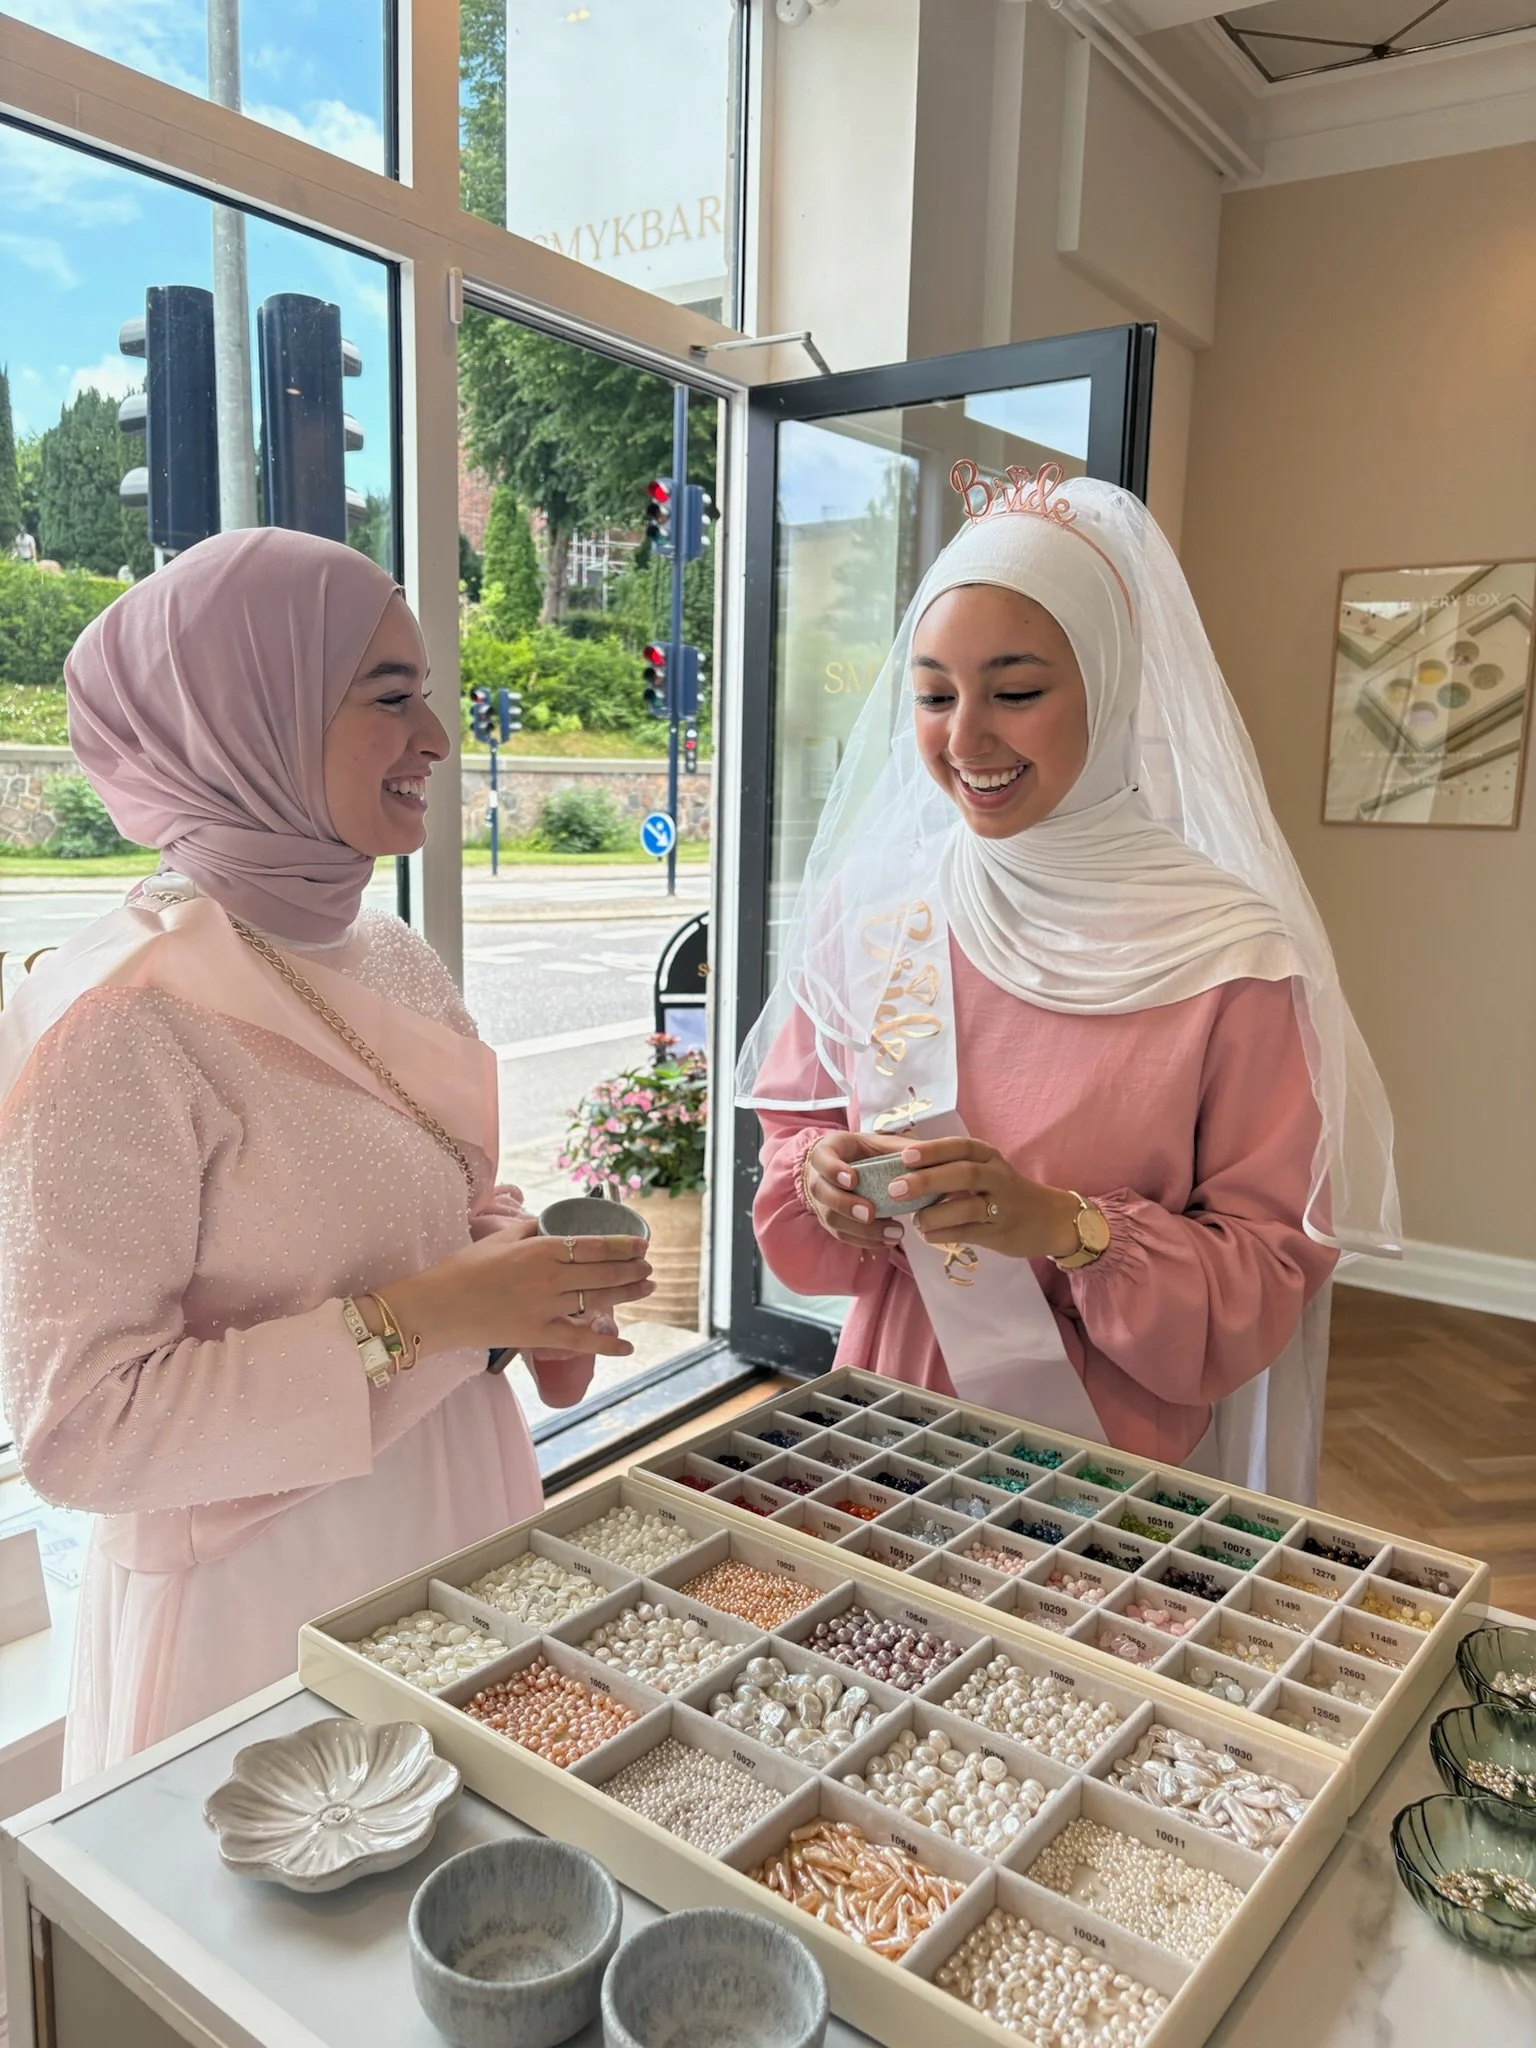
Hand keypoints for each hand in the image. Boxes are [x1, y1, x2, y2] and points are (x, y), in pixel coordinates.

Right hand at [380, 1222, 652, 1359]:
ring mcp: (546, 1308)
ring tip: (648, 1287)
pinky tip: (628, 1345)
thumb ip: (532, 1230)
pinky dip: (606, 1345)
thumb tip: (555, 1225)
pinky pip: (580, 1341)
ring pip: (597, 1300)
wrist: (438, 1306)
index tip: (641, 1244)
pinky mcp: (538, 1335)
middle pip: (602, 1273)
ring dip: (628, 1294)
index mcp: (540, 1250)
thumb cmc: (465, 1268)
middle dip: (632, 1269)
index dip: (622, 1246)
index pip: (593, 1246)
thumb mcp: (500, 1238)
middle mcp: (549, 1278)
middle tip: (649, 1266)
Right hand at [801, 1130, 899, 1251]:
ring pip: (832, 1219)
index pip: (821, 1158)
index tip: (853, 1179)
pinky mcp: (831, 1222)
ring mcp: (821, 1202)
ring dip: (860, 1229)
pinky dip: (865, 1240)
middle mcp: (817, 1178)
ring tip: (894, 1232)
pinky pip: (843, 1235)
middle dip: (845, 1205)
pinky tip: (888, 1240)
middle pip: (822, 1193)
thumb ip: (900, 1148)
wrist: (846, 1167)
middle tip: (869, 1213)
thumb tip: (932, 1154)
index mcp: (826, 1152)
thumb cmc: (864, 1153)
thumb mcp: (879, 1144)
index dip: (833, 1170)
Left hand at [863, 1136, 1081, 1261]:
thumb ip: (951, 1167)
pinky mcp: (1001, 1233)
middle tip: (895, 1188)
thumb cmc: (1005, 1192)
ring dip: (935, 1214)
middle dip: (927, 1180)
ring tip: (915, 1220)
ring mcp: (1002, 1206)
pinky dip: (944, 1234)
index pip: (960, 1147)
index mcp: (989, 1157)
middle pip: (963, 1174)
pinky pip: (968, 1233)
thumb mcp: (986, 1170)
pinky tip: (927, 1235)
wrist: (1051, 1219)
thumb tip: (900, 1168)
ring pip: (967, 1207)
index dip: (933, 1150)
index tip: (905, 1157)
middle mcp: (997, 1177)